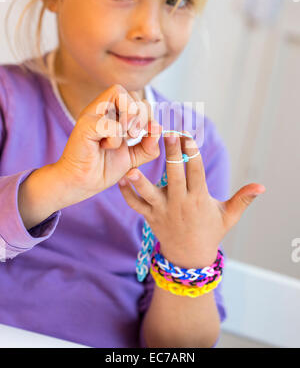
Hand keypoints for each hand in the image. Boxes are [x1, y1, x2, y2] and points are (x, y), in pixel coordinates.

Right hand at [55, 84, 161, 200]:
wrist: (82, 184)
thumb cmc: (103, 168)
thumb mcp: (134, 156)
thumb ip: (148, 145)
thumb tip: (158, 128)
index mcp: (113, 113)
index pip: (137, 96)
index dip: (146, 112)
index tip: (142, 133)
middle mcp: (102, 109)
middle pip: (132, 93)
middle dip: (141, 115)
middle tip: (133, 136)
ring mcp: (92, 114)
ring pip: (120, 95)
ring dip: (130, 119)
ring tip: (123, 137)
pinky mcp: (84, 125)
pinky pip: (110, 122)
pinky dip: (115, 137)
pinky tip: (104, 147)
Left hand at [118, 130, 265, 268]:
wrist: (190, 257)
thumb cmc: (211, 231)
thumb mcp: (229, 216)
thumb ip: (243, 199)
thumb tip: (263, 186)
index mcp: (198, 199)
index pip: (195, 173)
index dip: (192, 154)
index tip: (188, 137)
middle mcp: (179, 203)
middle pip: (174, 176)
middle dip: (170, 155)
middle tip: (166, 134)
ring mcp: (163, 211)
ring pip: (149, 194)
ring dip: (140, 181)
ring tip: (132, 167)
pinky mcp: (150, 217)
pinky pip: (136, 206)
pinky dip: (126, 194)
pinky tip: (119, 179)